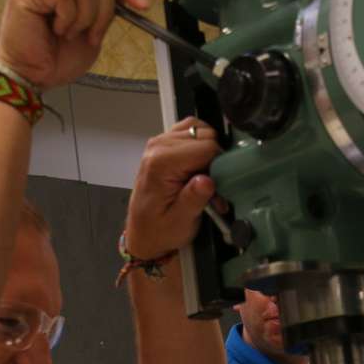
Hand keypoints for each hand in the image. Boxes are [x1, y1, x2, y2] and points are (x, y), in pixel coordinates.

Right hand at [0, 0, 148, 91]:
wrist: (32, 78)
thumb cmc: (54, 58)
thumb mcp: (93, 29)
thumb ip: (107, 8)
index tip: (141, 5)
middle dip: (105, 10)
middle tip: (90, 34)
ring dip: (86, 17)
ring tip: (69, 32)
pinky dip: (68, 18)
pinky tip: (56, 29)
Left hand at [124, 118, 222, 260]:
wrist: (144, 233)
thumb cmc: (159, 229)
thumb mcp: (180, 222)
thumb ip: (194, 199)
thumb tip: (207, 180)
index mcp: (161, 163)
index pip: (207, 147)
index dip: (219, 165)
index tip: (218, 186)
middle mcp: (158, 147)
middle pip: (206, 136)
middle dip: (215, 160)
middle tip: (211, 186)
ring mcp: (160, 142)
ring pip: (201, 130)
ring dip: (209, 152)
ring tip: (203, 176)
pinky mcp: (164, 144)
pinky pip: (191, 130)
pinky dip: (201, 145)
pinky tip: (199, 165)